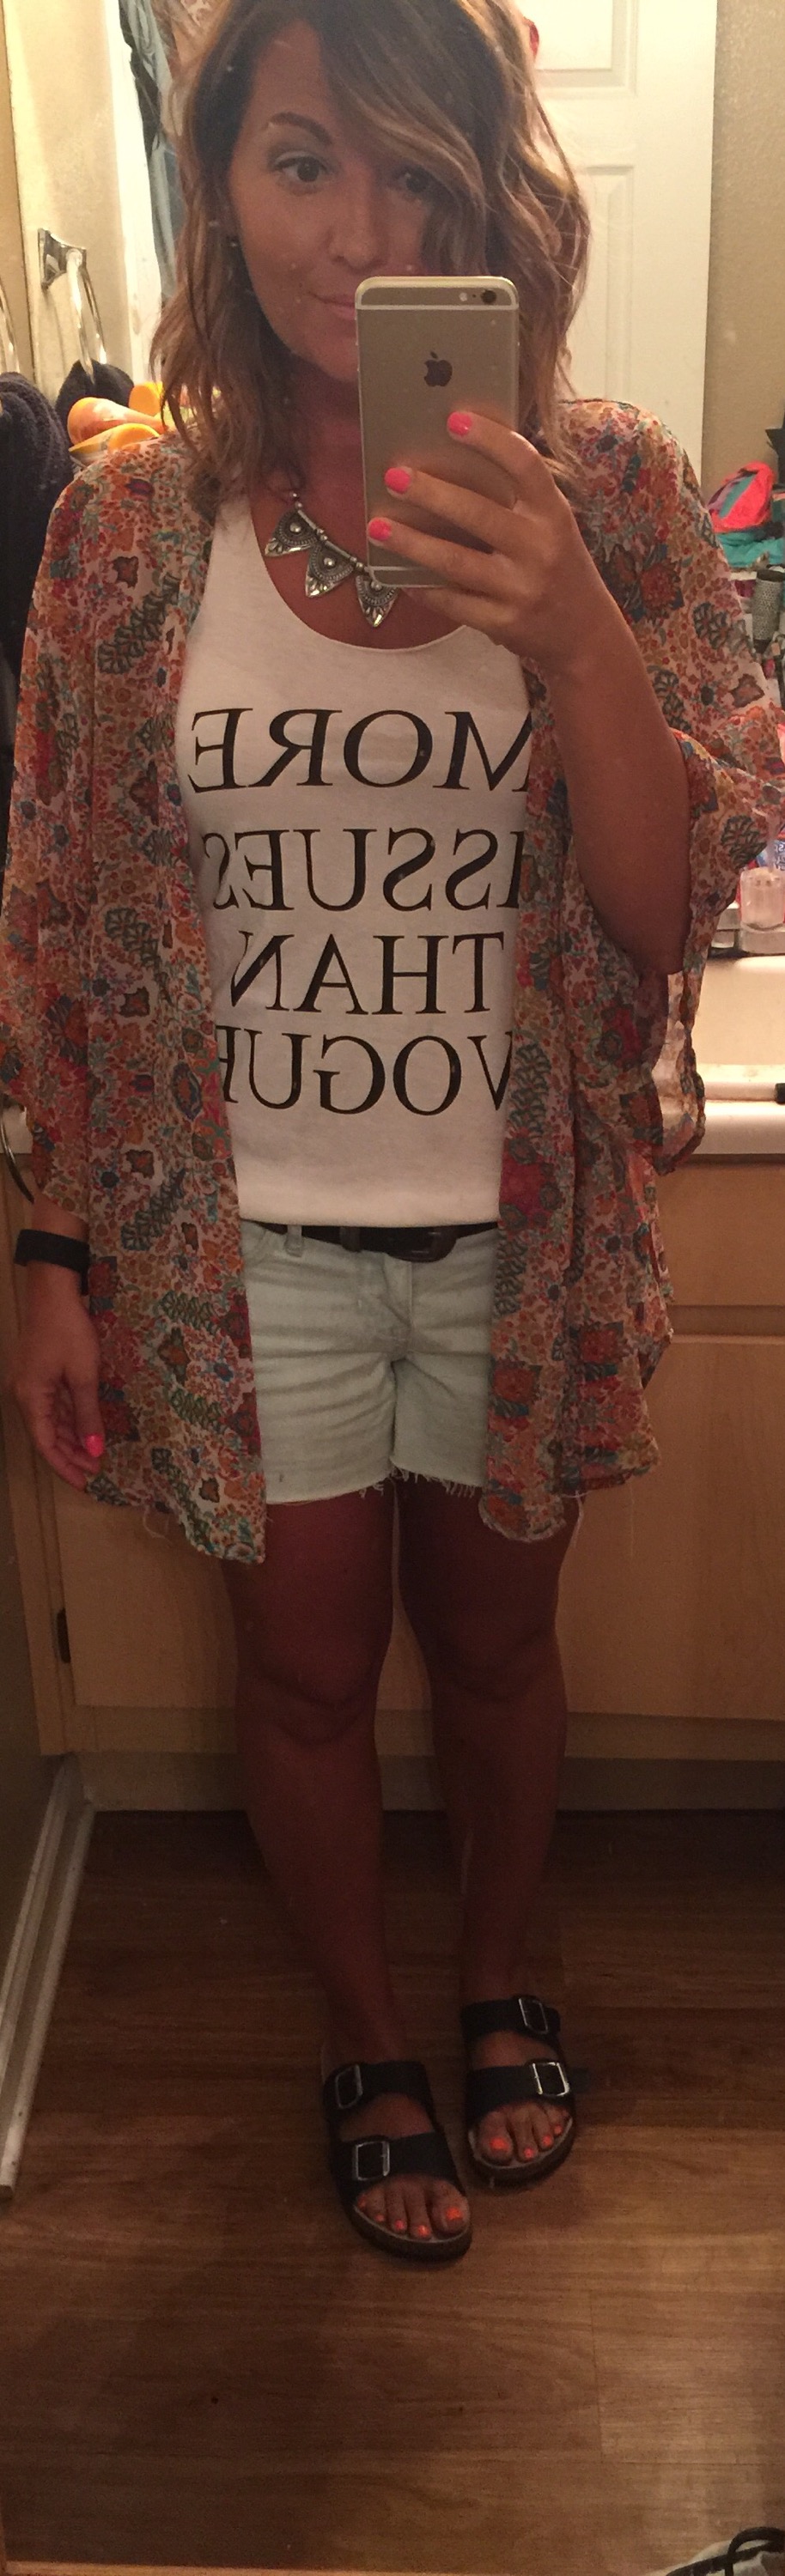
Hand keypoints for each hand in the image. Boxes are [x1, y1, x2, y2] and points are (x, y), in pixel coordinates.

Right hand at [9, 1270, 104, 1490]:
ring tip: (95, 1453)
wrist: (53, 1292)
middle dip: (71, 1454)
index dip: (64, 1466)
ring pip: (51, 1421)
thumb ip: (88, 1415)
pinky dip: (69, 1418)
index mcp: (30, 1398)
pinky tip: (86, 1428)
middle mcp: (24, 1395)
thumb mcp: (84, 1375)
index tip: (85, 1482)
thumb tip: (94, 1450)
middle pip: (47, 1435)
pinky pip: (53, 1405)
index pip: (45, 1445)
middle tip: (97, 1468)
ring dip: (72, 1437)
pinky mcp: (38, 1374)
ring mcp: (30, 1384)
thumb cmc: (69, 1331)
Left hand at [369, 411, 609, 679]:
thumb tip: (452, 464)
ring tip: (378, 526)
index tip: (454, 419)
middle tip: (394, 476)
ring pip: (456, 562)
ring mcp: (521, 589)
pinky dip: (424, 589)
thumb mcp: (552, 526)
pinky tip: (400, 577)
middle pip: (477, 514)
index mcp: (553, 514)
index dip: (490, 440)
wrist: (585, 632)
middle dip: (431, 493)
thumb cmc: (559, 568)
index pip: (524, 466)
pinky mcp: (504, 623)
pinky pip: (454, 604)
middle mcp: (540, 548)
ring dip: (412, 542)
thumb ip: (516, 500)